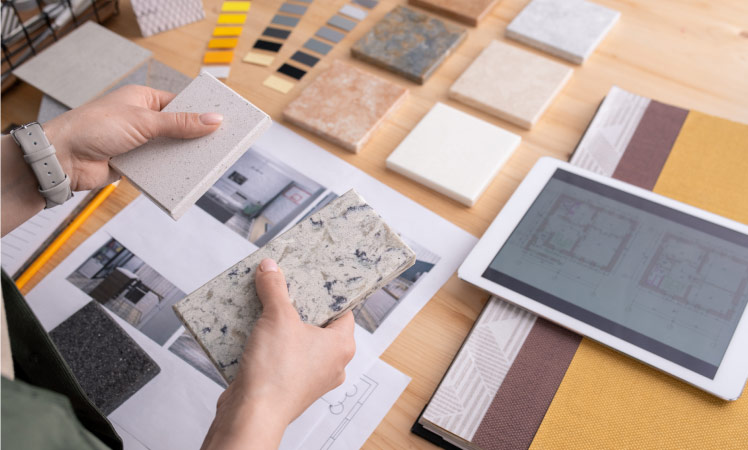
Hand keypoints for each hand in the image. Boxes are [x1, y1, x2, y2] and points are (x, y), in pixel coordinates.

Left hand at [43, 84, 222, 190]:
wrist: (63, 158)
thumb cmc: (94, 127)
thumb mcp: (143, 121)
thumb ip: (180, 123)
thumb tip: (213, 119)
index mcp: (144, 100)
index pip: (181, 104)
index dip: (201, 112)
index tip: (223, 120)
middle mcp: (142, 120)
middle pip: (179, 129)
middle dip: (196, 138)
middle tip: (221, 145)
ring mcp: (139, 143)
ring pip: (171, 150)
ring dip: (183, 157)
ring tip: (208, 163)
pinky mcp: (135, 163)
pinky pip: (160, 168)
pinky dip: (170, 172)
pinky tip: (185, 176)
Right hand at [202, 258, 355, 448]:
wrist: (252, 414)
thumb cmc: (277, 375)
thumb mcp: (278, 317)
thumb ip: (275, 288)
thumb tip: (271, 268)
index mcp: (341, 346)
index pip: (344, 311)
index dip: (329, 294)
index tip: (315, 279)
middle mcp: (331, 364)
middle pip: (318, 325)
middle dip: (299, 307)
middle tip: (286, 288)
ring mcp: (309, 377)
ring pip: (297, 342)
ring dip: (281, 326)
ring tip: (266, 306)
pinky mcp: (287, 385)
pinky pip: (281, 357)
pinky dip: (269, 345)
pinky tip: (253, 331)